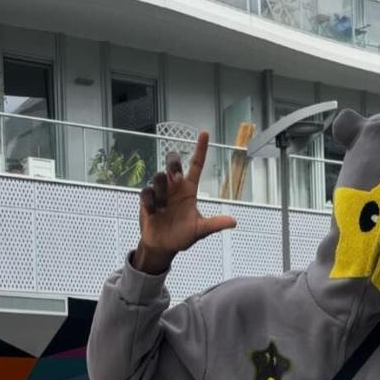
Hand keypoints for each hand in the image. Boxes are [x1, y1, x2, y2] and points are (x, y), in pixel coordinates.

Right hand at [133, 132, 235, 274]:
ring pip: (158, 176)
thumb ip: (214, 224)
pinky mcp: (147, 198)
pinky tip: (154, 213)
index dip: (200, 149)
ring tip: (164, 209)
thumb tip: (233, 222)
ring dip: (162, 193)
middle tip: (176, 178)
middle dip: (173, 163)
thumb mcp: (199, 230)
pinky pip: (146, 191)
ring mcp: (160, 191)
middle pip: (172, 162)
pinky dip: (151, 202)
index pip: (196, 165)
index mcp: (189, 189)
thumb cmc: (181, 235)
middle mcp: (174, 186)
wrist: (162, 246)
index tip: (205, 133)